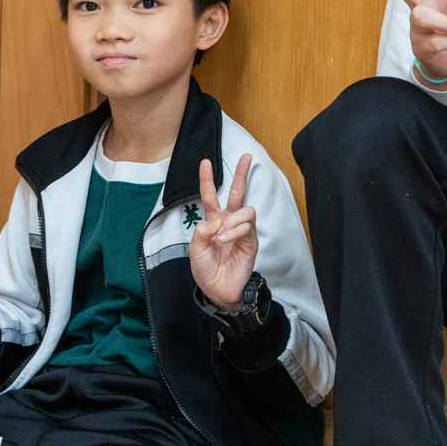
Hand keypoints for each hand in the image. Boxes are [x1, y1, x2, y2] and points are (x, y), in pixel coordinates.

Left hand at [189, 154, 257, 311]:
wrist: (217, 289)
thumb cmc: (205, 269)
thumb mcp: (195, 249)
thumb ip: (201, 232)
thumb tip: (216, 221)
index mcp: (213, 221)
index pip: (210, 196)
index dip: (207, 179)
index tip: (205, 162)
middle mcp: (228, 221)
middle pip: (237, 192)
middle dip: (241, 173)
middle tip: (246, 156)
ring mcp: (241, 230)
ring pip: (245, 210)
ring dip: (232, 221)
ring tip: (222, 236)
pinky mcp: (251, 240)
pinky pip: (247, 226)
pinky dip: (235, 231)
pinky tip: (226, 240)